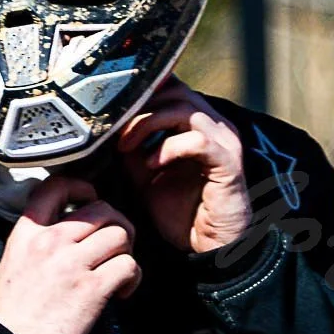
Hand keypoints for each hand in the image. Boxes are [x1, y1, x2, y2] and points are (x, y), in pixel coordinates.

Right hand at [0, 173, 140, 333]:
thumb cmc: (14, 309)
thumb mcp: (15, 258)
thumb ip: (41, 238)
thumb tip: (74, 228)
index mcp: (29, 232)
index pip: (56, 187)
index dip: (82, 187)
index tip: (90, 199)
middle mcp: (51, 242)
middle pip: (101, 210)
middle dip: (117, 223)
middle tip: (115, 243)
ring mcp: (72, 264)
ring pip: (120, 234)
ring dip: (126, 251)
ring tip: (117, 269)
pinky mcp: (91, 289)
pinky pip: (128, 266)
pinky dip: (132, 277)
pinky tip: (120, 290)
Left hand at [115, 77, 250, 254]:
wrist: (208, 247)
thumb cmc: (181, 210)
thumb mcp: (145, 172)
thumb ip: (132, 146)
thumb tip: (105, 126)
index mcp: (197, 123)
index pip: (170, 87)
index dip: (141, 91)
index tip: (111, 109)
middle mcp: (214, 125)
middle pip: (175, 91)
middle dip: (139, 107)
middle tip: (116, 131)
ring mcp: (224, 141)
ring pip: (184, 108)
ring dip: (148, 123)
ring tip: (128, 146)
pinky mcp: (228, 163)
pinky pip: (198, 140)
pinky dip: (169, 148)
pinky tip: (152, 165)